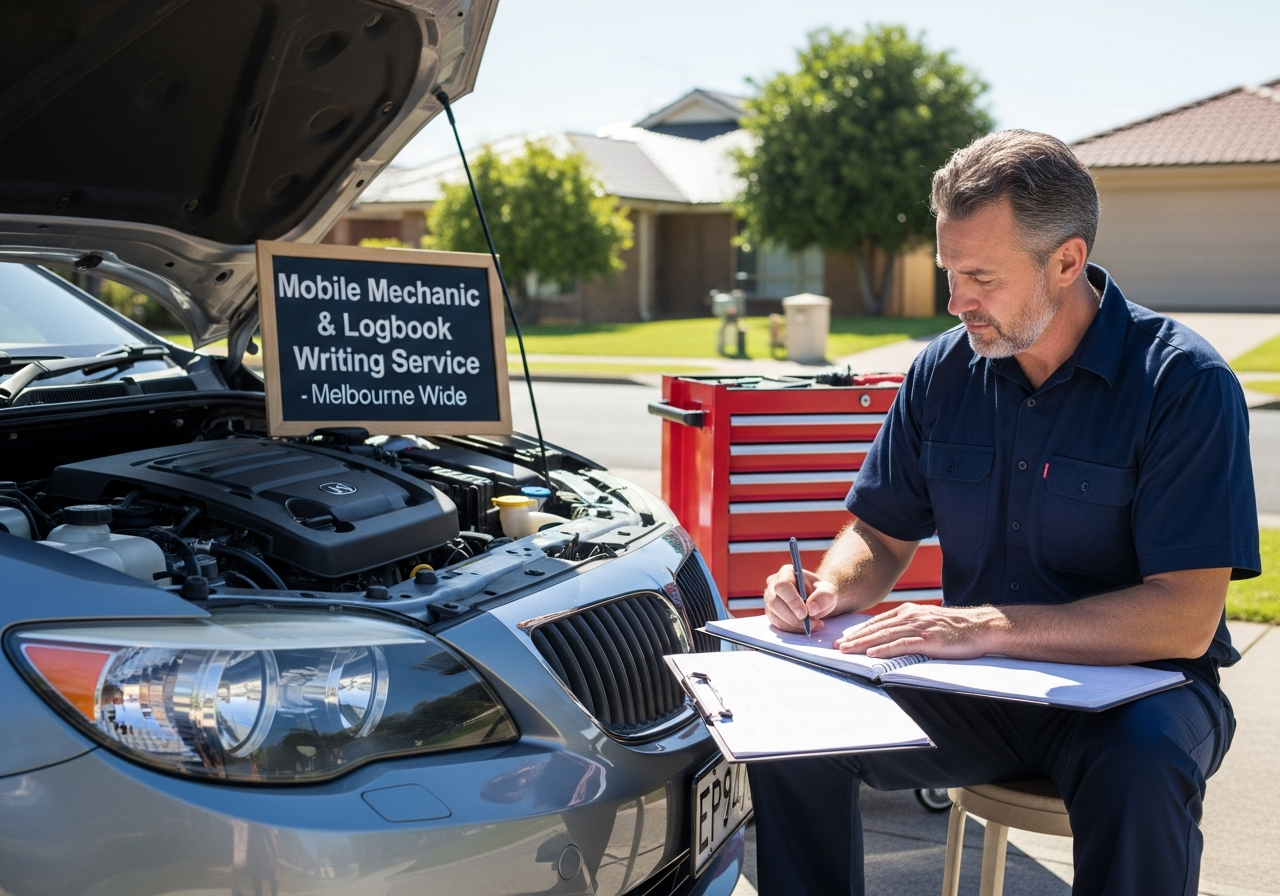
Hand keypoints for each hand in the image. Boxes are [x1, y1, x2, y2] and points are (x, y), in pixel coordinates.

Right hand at [763, 564, 837, 632]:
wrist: (816, 601)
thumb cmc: (821, 593)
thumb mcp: (829, 591)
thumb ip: (823, 596)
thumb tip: (811, 608)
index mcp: (787, 573)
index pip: (783, 586)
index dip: (792, 601)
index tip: (805, 614)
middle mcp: (774, 584)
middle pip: (775, 602)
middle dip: (793, 617)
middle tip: (812, 623)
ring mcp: (770, 599)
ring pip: (775, 615)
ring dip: (795, 625)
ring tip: (813, 624)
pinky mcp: (771, 613)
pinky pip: (778, 624)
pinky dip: (793, 629)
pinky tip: (806, 627)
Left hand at [834, 603, 1006, 658]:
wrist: (980, 626)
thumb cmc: (954, 628)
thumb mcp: (926, 621)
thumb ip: (907, 627)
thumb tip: (888, 637)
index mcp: (908, 612)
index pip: (877, 622)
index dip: (858, 631)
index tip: (842, 639)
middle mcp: (910, 616)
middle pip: (876, 628)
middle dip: (854, 638)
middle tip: (836, 647)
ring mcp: (918, 627)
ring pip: (884, 635)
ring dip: (863, 644)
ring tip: (847, 650)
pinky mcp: (928, 639)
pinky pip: (902, 644)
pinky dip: (885, 649)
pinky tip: (873, 654)